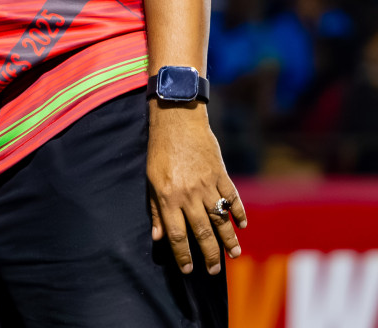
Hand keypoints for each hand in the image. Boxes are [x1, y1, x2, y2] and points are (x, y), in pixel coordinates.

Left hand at [147, 103, 247, 275]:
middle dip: (209, 255)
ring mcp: (207, 185)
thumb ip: (155, 210)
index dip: (182, 255)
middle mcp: (188, 195)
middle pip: (202, 232)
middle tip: (215, 271)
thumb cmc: (160, 151)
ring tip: (235, 256)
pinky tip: (243, 226)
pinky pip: (232, 199)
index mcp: (167, 197)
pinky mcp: (221, 175)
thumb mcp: (150, 180)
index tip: (188, 270)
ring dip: (229, 240)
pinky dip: (239, 213)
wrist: (177, 121)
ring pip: (221, 219)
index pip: (176, 235)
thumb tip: (158, 237)